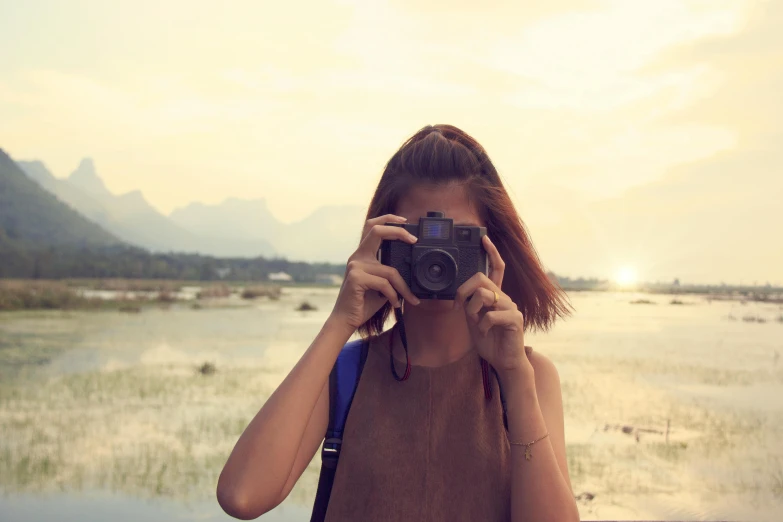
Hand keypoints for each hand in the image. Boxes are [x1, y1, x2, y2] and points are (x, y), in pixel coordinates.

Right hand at [330, 214, 420, 330]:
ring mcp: (355, 266)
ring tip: (409, 298)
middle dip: (397, 231)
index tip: (405, 221)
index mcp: (363, 255)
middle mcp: (357, 257)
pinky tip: (394, 304)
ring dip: (404, 287)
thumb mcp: (381, 284)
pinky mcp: (356, 278)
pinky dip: (394, 295)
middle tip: (413, 240)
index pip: (372, 227)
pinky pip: (384, 284)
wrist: (346, 320)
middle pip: (376, 231)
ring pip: (390, 270)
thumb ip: (390, 273)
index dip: (388, 220)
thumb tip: (412, 269)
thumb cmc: (364, 302)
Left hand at [454, 235, 532, 382]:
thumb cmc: (489, 341)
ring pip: (484, 295)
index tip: (484, 238)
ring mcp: (511, 307)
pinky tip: (485, 333)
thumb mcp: (474, 320)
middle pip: (481, 279)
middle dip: (465, 291)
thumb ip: (469, 305)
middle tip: (461, 307)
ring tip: (475, 322)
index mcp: (495, 296)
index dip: (491, 252)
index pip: (496, 269)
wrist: (504, 362)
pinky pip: (491, 315)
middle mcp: (505, 297)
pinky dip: (482, 325)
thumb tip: (460, 294)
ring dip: (472, 310)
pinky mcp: (515, 319)